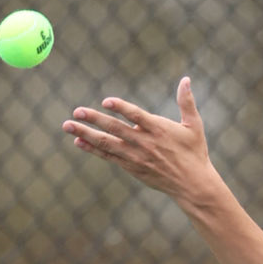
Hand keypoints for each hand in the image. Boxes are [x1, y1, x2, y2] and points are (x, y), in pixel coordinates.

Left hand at [62, 80, 217, 210]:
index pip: (136, 116)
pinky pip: (108, 157)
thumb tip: (186, 79)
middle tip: (76, 111)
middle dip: (94, 120)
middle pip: (115, 129)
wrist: (192, 184)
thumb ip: (187, 102)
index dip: (121, 108)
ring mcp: (136, 157)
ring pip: (107, 143)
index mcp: (159, 130)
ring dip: (85, 134)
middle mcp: (144, 143)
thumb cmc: (194, 153)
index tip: (106, 101)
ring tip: (68, 126)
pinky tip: (78, 142)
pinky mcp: (131, 167)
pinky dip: (93, 149)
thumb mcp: (194, 125)